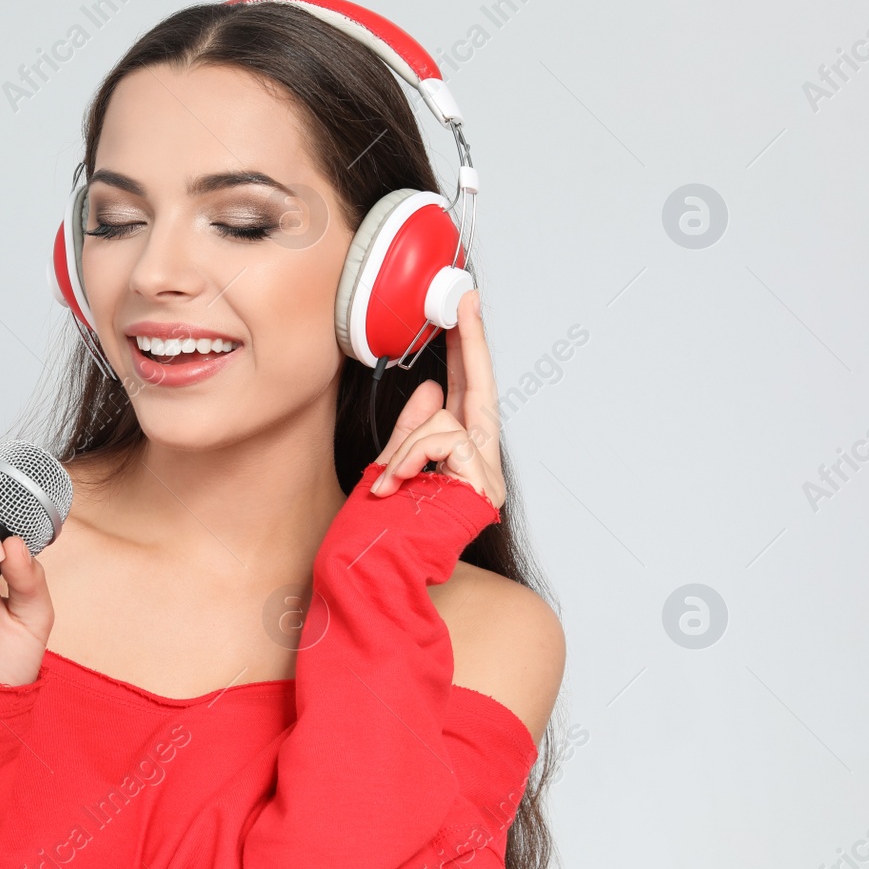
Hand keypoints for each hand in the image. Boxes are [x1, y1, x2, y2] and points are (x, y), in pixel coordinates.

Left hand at [367, 289, 505, 510]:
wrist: (382, 569)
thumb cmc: (386, 525)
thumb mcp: (392, 464)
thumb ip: (411, 429)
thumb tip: (429, 388)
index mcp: (458, 453)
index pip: (465, 392)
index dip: (467, 351)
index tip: (464, 310)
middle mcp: (479, 462)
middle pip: (479, 389)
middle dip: (469, 342)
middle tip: (464, 299)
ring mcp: (486, 476)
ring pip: (444, 421)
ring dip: (405, 446)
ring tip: (386, 480)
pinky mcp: (483, 485)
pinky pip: (443, 441)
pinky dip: (411, 457)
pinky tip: (394, 483)